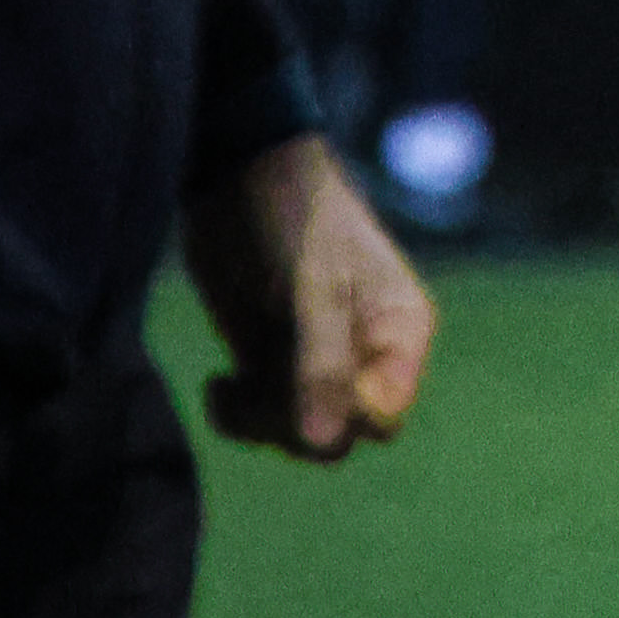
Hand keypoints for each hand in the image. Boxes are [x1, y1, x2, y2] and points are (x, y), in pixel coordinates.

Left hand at [182, 139, 435, 463]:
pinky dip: (237, 413)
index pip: (384, 416)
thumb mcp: (313, 292)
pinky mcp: (270, 359)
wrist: (235, 174)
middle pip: (342, 433)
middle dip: (296, 423)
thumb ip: (321, 367)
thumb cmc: (293, 220)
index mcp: (398, 334)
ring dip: (260, 419)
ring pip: (298, 430)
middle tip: (256, 387)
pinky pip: (262, 416)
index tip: (299, 387)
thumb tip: (323, 443)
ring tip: (229, 384)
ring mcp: (315, 359)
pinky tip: (220, 384)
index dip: (343, 416)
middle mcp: (364, 353)